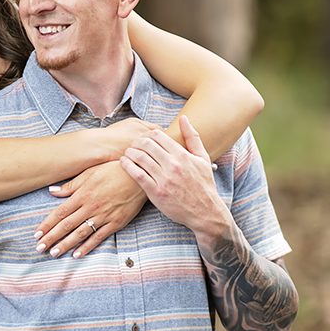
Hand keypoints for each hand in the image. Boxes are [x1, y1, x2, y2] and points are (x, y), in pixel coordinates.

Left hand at [34, 160, 146, 257]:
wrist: (138, 175)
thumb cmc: (112, 170)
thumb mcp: (89, 173)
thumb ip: (71, 185)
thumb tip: (52, 191)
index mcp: (82, 195)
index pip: (59, 213)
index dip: (47, 225)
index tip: (37, 234)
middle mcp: (90, 207)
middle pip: (66, 225)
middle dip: (52, 238)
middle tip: (40, 249)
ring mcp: (103, 216)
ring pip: (80, 233)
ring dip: (66, 244)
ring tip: (54, 253)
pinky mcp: (116, 223)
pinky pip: (98, 237)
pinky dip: (87, 246)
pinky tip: (77, 254)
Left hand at [120, 115, 227, 233]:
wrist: (205, 212)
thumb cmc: (204, 184)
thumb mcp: (203, 158)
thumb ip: (192, 137)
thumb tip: (184, 118)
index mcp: (183, 155)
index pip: (158, 136)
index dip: (148, 134)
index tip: (144, 138)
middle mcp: (173, 165)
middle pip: (146, 144)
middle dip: (136, 142)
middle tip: (133, 144)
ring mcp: (164, 179)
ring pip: (140, 158)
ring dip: (130, 152)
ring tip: (127, 153)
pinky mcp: (156, 193)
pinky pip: (137, 175)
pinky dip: (128, 166)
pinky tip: (124, 162)